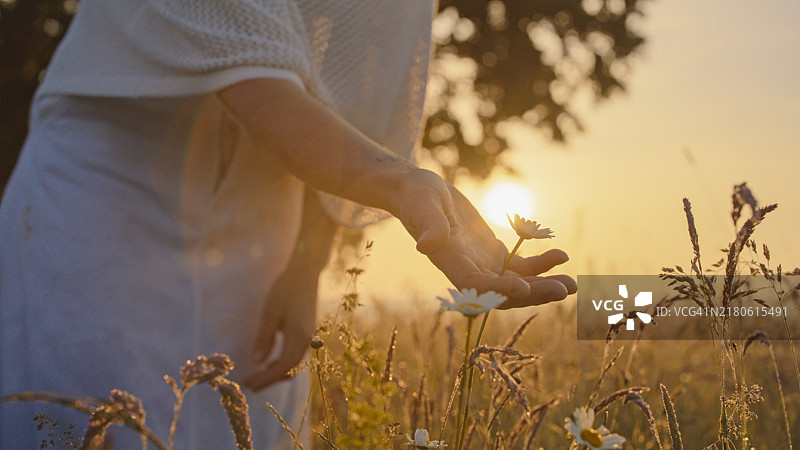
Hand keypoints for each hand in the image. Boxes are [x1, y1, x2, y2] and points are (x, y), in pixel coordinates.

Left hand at [244, 191, 336, 390]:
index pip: (282, 366)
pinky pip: (295, 354)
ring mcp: (308, 336)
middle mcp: (307, 339)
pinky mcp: (306, 331)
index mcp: (298, 335)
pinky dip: (282, 362)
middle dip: (269, 379)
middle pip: (289, 368)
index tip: (249, 383)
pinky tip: (269, 361)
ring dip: (276, 372)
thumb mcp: (270, 312)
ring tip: (257, 375)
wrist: (305, 273)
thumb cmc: (285, 289)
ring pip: (293, 363)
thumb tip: (257, 361)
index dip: (266, 378)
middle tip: (250, 384)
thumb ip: (264, 337)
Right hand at [395, 169, 575, 306]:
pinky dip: (541, 264)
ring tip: (572, 283)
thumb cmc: (417, 196)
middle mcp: (468, 270)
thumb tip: (425, 246)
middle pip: (503, 292)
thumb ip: (429, 226)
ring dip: (544, 284)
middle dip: (534, 293)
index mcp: (450, 261)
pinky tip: (561, 256)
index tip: (526, 287)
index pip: (477, 284)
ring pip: (517, 282)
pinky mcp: (492, 253)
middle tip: (565, 289)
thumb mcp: (423, 206)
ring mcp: (482, 264)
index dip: (500, 288)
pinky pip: (520, 266)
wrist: (418, 192)